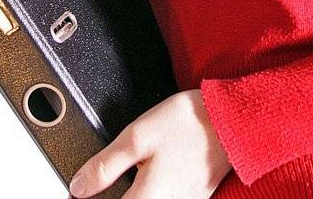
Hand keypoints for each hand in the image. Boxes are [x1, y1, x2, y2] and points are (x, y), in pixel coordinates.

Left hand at [67, 89, 229, 197]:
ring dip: (136, 193)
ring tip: (129, 177)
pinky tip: (150, 177)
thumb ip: (105, 166)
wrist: (233, 120)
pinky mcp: (195, 198)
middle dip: (117, 195)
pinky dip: (151, 192)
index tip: (82, 193)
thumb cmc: (190, 125)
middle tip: (101, 184)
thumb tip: (79, 187)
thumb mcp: (137, 137)